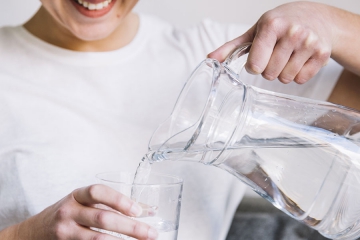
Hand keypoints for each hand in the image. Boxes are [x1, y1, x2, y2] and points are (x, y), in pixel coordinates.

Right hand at [12, 185, 157, 239]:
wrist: (33, 232)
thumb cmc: (67, 214)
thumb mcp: (84, 203)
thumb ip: (112, 205)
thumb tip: (148, 210)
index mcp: (77, 196)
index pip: (97, 192)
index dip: (119, 199)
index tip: (137, 210)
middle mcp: (69, 211)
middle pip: (102, 218)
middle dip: (130, 227)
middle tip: (151, 233)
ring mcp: (65, 231)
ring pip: (97, 238)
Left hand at [209, 2, 336, 83]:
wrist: (316, 16)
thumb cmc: (280, 24)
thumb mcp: (254, 31)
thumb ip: (231, 48)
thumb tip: (209, 60)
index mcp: (272, 25)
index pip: (255, 64)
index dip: (254, 65)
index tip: (258, 58)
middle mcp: (293, 32)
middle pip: (269, 74)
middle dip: (268, 70)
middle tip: (274, 55)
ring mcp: (310, 43)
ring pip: (285, 79)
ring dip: (282, 73)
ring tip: (286, 57)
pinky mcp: (322, 54)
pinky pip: (301, 79)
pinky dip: (297, 75)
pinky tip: (299, 60)